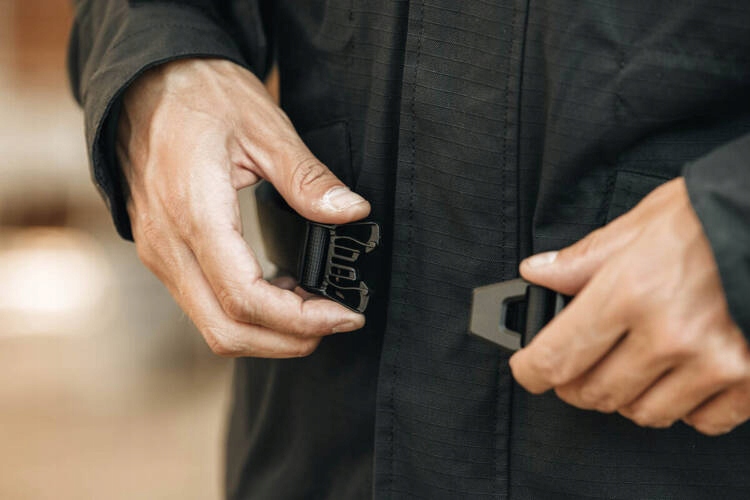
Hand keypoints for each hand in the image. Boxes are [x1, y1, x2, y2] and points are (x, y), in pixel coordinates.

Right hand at [117, 59, 369, 357]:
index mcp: (194, 214)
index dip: (300, 320)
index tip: (344, 316)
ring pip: (213, 324)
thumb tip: (352, 212)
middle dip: (287, 341)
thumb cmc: (200, 96)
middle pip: (227, 330)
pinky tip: (281, 291)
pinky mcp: (162, 253)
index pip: (246, 298)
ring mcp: (159, 253)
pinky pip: (203, 304)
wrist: (143, 84)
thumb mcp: (264, 127)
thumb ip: (307, 179)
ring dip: (267, 333)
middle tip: (335, 323)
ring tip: (315, 310)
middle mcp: (168, 245)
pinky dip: (246, 314)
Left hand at [509, 178, 749, 434]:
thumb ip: (583, 260)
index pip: (557, 357)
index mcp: (629, 292)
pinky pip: (700, 421)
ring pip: (644, 413)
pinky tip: (681, 376)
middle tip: (579, 362)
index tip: (527, 370)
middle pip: (594, 392)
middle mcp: (668, 335)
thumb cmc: (710, 218)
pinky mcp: (749, 380)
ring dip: (628, 396)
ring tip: (635, 364)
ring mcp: (712, 363)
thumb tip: (537, 274)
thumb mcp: (639, 225)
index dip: (531, 371)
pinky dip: (684, 406)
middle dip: (575, 382)